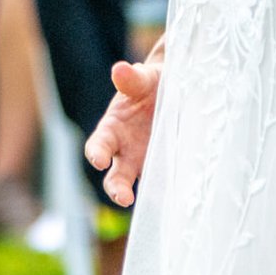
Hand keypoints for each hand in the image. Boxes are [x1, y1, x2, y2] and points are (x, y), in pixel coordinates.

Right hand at [85, 41, 166, 207]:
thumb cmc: (151, 84)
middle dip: (116, 188)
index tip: (99, 160)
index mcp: (113, 130)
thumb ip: (132, 79)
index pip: (99, 145)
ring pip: (140, 186)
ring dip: (145, 197)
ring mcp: (146, 164)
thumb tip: (120, 69)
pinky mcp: (166, 170)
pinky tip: (178, 199)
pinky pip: (165, 185)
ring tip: (154, 205)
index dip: (97, 153)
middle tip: (123, 196)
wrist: (176, 90)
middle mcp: (125, 152)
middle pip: (115, 176)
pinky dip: (169, 194)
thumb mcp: (143, 79)